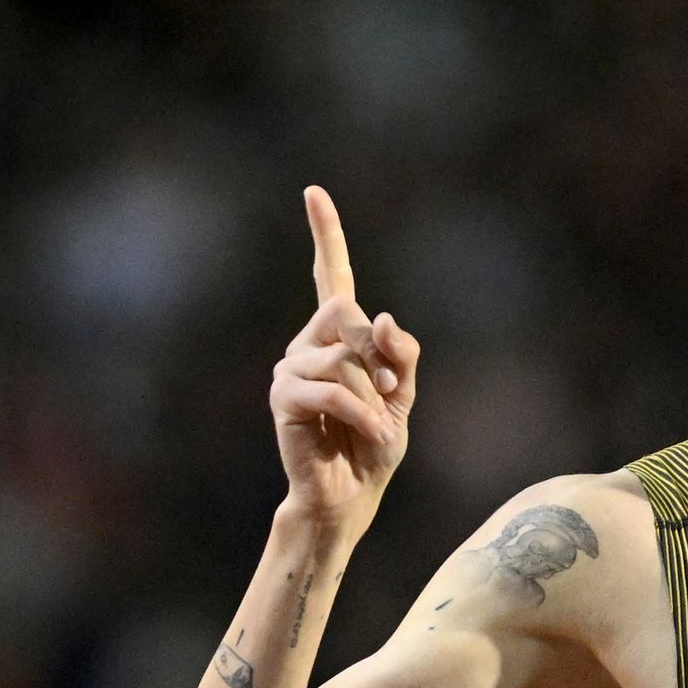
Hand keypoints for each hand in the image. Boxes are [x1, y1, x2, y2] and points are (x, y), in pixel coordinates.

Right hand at [269, 188, 419, 534]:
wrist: (350, 495)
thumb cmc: (373, 445)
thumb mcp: (403, 395)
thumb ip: (401, 354)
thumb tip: (382, 317)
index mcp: (337, 337)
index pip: (331, 276)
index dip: (325, 235)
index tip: (314, 193)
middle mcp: (307, 344)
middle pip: (347, 310)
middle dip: (377, 351)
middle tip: (386, 393)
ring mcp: (291, 368)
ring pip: (344, 356)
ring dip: (370, 394)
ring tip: (372, 423)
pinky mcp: (285, 398)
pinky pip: (332, 388)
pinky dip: (359, 412)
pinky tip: (366, 431)